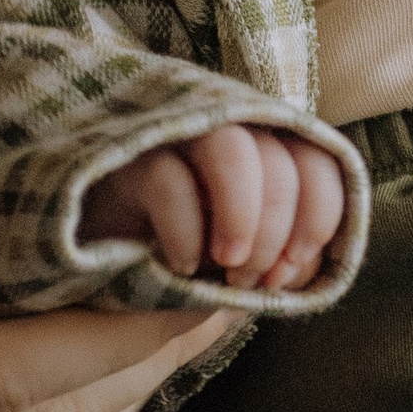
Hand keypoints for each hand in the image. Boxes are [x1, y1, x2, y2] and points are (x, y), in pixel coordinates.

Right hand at [83, 125, 343, 290]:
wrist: (93, 260)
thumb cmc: (176, 256)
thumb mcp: (236, 263)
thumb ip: (276, 258)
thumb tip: (303, 268)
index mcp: (261, 150)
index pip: (319, 160)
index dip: (319, 215)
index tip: (294, 267)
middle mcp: (222, 131)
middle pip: (279, 157)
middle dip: (276, 229)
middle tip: (251, 280)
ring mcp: (172, 139)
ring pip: (230, 149)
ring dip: (242, 215)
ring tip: (228, 267)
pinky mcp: (126, 160)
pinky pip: (168, 180)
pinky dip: (185, 231)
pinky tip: (180, 266)